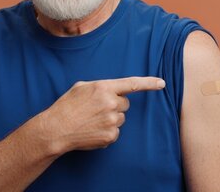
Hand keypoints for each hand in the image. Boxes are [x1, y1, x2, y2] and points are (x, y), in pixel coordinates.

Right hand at [39, 77, 165, 152]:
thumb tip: (112, 91)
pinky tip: (92, 130)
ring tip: (92, 120)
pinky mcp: (110, 136)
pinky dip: (106, 131)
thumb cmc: (67, 106)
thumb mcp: (81, 87)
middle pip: (125, 104)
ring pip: (120, 118)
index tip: (162, 83)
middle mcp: (111, 103)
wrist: (57, 129)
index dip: (149, 83)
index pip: (132, 84)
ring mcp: (112, 121)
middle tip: (97, 109)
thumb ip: (100, 87)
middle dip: (115, 105)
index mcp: (104, 88)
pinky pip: (115, 132)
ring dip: (111, 118)